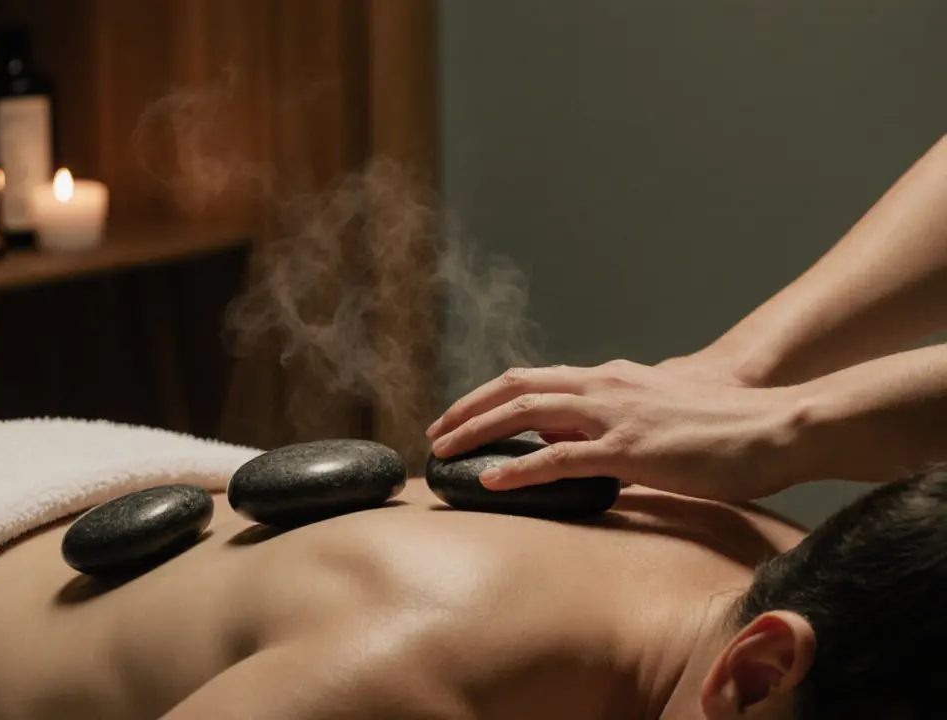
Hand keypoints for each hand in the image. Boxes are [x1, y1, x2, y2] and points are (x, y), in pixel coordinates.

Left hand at [425, 360, 807, 501]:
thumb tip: (592, 452)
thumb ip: (622, 427)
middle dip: (468, 408)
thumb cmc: (726, 428)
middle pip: (515, 387)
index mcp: (610, 378)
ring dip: (476, 432)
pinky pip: (558, 458)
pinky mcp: (628, 450)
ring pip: (524, 414)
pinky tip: (491, 483)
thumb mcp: (661, 417)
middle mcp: (603, 386)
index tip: (460, 416)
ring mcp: (613, 415)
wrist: (775, 426)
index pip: (534, 379)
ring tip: (444, 452)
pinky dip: (518, 470)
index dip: (490, 396)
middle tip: (435, 432)